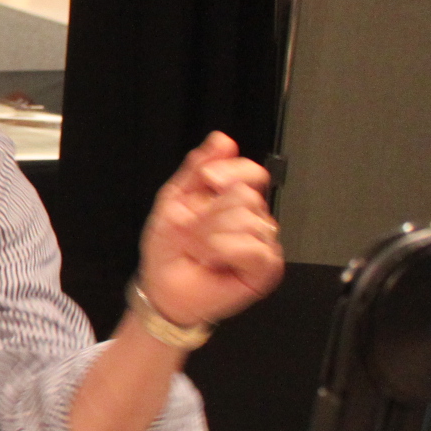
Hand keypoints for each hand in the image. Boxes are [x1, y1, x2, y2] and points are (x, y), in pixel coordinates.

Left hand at [138, 132, 284, 331]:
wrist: (163, 289)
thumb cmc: (168, 251)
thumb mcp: (173, 201)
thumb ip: (197, 168)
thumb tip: (221, 140)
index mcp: (231, 200)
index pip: (251, 172)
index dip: (231, 171)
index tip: (208, 178)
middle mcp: (251, 218)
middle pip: (245, 195)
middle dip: (208, 215)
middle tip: (194, 234)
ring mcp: (262, 242)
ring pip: (247, 220)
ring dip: (211, 237)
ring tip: (201, 251)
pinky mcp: (267, 267)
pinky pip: (254, 247)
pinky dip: (226, 252)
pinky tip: (215, 260)